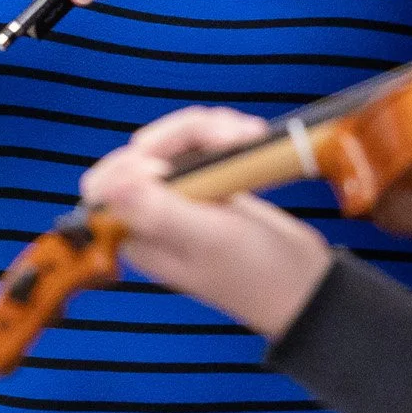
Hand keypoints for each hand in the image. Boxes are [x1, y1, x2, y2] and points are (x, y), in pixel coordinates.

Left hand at [80, 107, 335, 339]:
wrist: (306, 283)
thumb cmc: (259, 273)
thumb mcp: (210, 239)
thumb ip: (158, 213)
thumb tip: (105, 187)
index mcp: (139, 236)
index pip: (106, 185)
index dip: (130, 163)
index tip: (170, 165)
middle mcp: (153, 215)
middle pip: (144, 151)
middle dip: (183, 134)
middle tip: (230, 137)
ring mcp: (183, 197)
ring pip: (176, 140)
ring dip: (209, 129)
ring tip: (250, 135)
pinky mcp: (210, 184)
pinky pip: (202, 143)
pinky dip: (225, 133)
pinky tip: (252, 136)